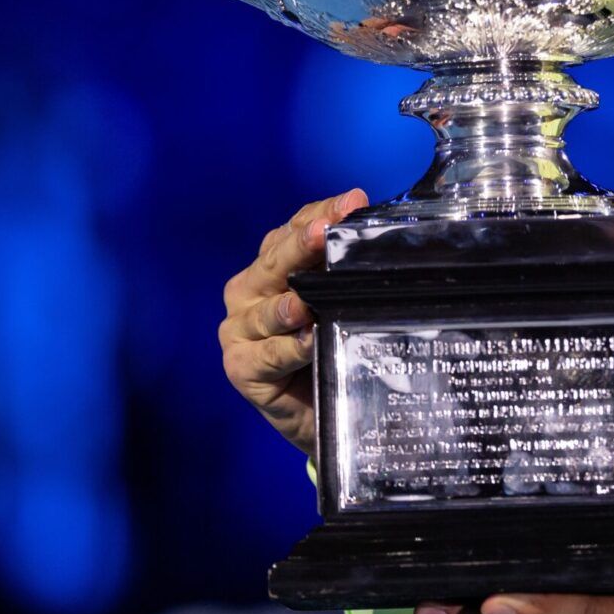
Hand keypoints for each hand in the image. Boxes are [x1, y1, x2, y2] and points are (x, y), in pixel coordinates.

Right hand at [217, 188, 367, 458]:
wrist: (327, 412)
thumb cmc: (334, 346)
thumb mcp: (341, 301)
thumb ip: (346, 271)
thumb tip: (374, 235)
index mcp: (271, 266)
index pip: (293, 229)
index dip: (322, 213)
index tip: (352, 202)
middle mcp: (249, 291)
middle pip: (275, 262)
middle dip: (301, 246)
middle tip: (324, 231)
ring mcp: (239, 330)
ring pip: (266, 310)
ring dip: (288, 305)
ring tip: (306, 302)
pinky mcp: (240, 367)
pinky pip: (267, 355)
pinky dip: (289, 348)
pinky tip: (308, 340)